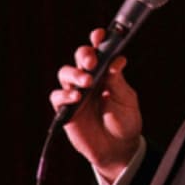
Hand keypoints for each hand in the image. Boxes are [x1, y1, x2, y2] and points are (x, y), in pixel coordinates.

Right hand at [50, 28, 141, 181]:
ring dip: (74, 74)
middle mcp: (89, 78)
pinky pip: (58, 97)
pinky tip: (76, 98)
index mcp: (105, 71)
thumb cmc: (125, 121)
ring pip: (65, 73)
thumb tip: (117, 60)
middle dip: (83, 55)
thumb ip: (118, 81)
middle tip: (91, 62)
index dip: (97, 40)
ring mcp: (76, 93)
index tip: (99, 35)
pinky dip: (65, 95)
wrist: (119, 149)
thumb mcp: (126, 100)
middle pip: (79, 57)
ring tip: (86, 82)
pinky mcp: (66, 110)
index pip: (99, 50)